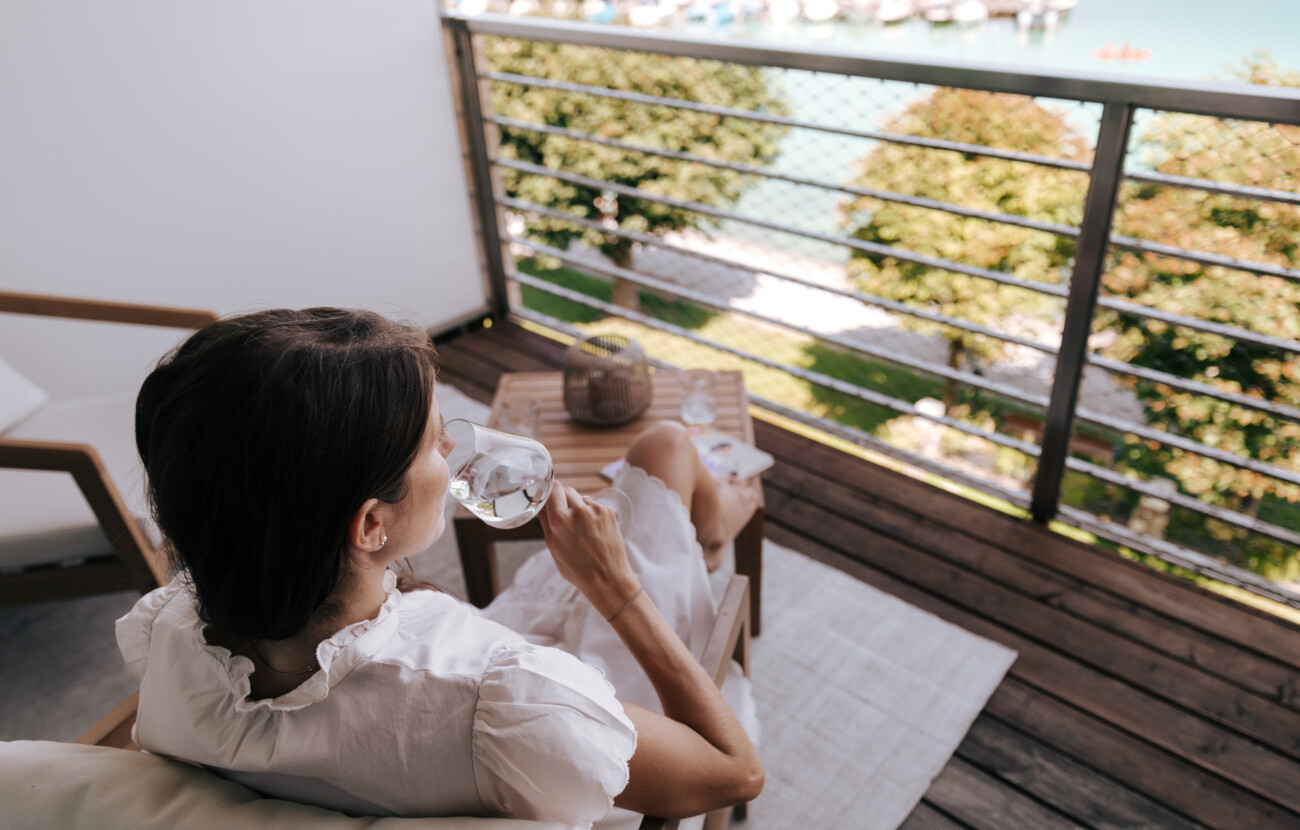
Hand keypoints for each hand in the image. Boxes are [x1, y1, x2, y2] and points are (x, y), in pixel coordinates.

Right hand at [538, 482, 639, 616]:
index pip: (553, 489)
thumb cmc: (578, 568)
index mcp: (560, 520)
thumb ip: (546, 521)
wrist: (607, 578)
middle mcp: (579, 511)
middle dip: (564, 500)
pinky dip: (593, 514)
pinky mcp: (609, 512)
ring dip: (579, 508)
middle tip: (565, 517)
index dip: (550, 493)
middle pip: (567, 490)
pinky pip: (595, 506)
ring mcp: (596, 510)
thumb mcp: (553, 547)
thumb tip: (540, 504)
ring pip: (582, 499)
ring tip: (582, 531)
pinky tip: (594, 532)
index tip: (549, 499)